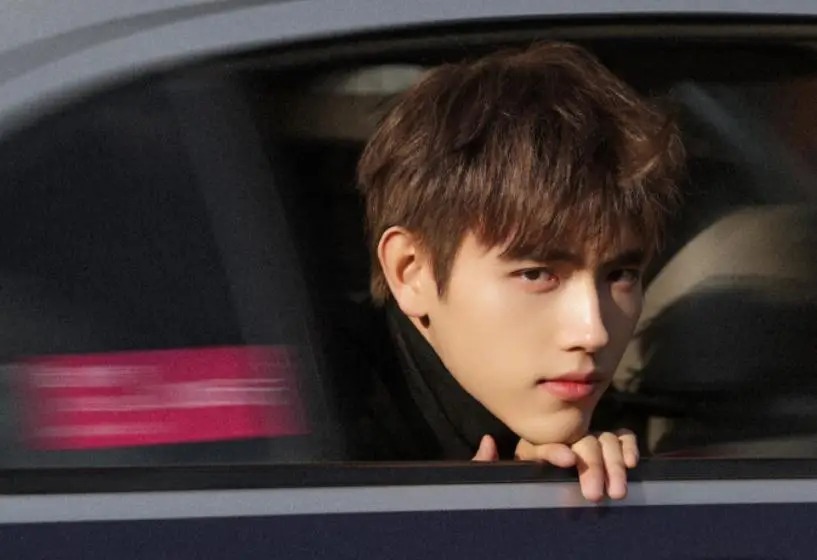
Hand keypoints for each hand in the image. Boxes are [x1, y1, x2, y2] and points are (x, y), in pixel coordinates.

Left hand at [472, 430, 638, 501]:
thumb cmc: (522, 485)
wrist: (550, 498)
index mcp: (537, 446)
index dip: (555, 451)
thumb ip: (488, 463)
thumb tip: (488, 442)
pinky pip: (621, 438)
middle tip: (594, 494)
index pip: (546, 443)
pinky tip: (632, 462)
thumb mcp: (501, 477)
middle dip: (591, 465)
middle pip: (582, 443)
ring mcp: (589, 442)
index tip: (567, 461)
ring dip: (614, 464)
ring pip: (605, 441)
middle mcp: (565, 440)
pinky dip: (628, 447)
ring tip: (617, 491)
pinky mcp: (610, 448)